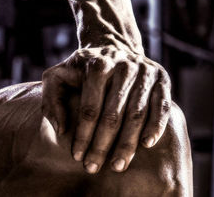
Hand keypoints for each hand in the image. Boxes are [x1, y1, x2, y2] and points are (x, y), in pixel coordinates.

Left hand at [41, 45, 172, 173]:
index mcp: (96, 65)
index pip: (89, 108)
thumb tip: (62, 129)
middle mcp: (123, 67)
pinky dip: (155, 127)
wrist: (112, 45)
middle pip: (113, 115)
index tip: (77, 156)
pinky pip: (162, 107)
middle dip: (103, 145)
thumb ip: (51, 100)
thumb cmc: (81, 69)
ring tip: (118, 165)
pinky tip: (146, 145)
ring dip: (128, 144)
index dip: (83, 135)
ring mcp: (145, 72)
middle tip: (94, 167)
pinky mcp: (162, 79)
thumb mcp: (57, 77)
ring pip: (137, 114)